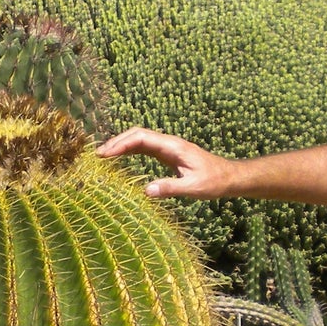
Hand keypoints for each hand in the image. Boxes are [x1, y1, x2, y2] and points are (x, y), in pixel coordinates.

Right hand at [95, 127, 235, 199]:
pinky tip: (119, 158)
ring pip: (139, 139)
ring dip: (121, 145)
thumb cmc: (213, 182)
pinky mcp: (168, 154)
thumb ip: (171, 188)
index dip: (121, 144)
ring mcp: (168, 147)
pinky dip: (130, 150)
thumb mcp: (193, 188)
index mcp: (173, 147)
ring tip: (103, 156)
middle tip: (98, 155)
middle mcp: (169, 143)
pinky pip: (145, 148)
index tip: (105, 154)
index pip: (142, 138)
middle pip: (137, 134)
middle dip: (116, 142)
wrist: (228, 177)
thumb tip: (147, 191)